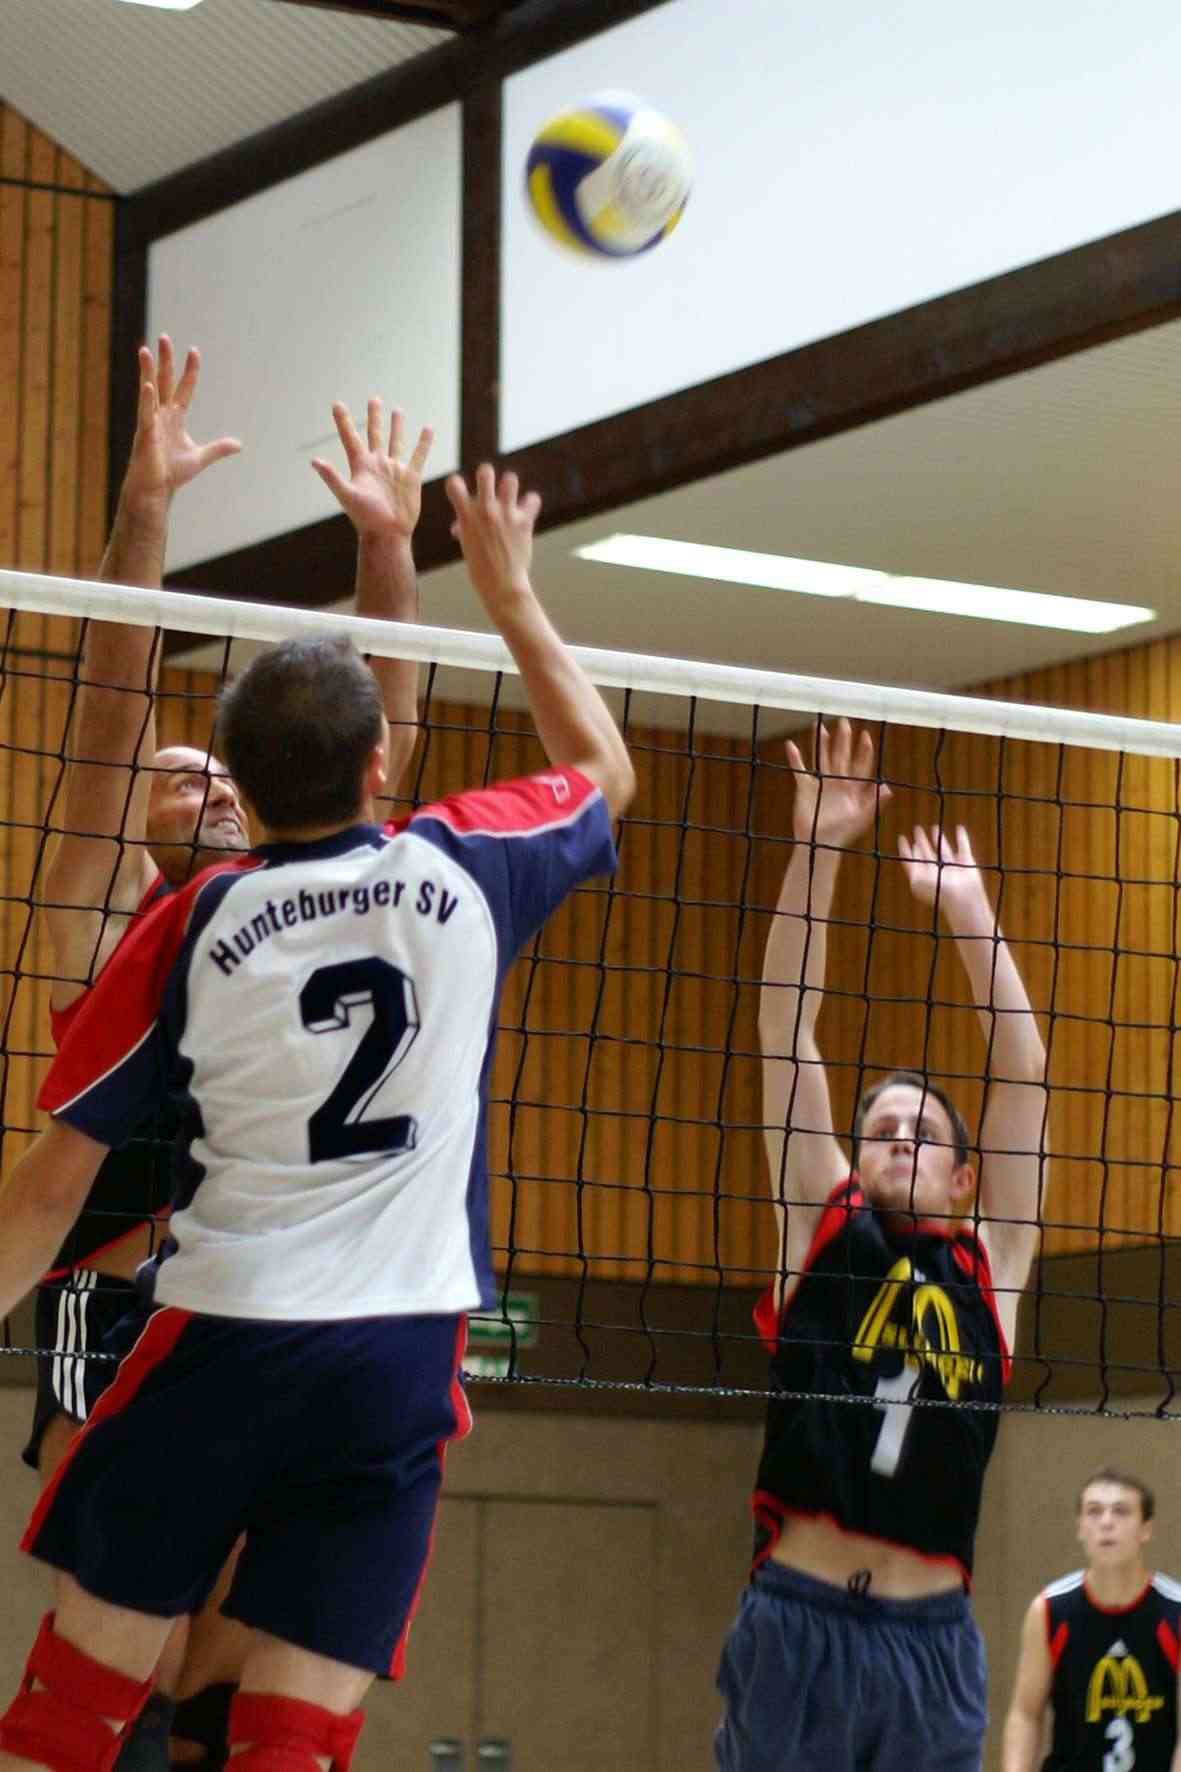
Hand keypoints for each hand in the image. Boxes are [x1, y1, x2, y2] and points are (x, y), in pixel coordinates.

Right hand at [120, 336, 240, 514]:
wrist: (156, 490)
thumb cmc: (172, 473)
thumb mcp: (201, 458)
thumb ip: (218, 448)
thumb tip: (239, 445)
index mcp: (174, 418)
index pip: (183, 388)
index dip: (189, 371)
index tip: (194, 351)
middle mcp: (161, 415)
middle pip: (164, 381)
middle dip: (165, 360)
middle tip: (164, 337)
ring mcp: (151, 422)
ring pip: (149, 391)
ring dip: (147, 370)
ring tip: (144, 349)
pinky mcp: (145, 434)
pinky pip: (145, 414)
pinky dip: (147, 400)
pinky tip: (148, 385)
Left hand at [311, 400, 433, 540]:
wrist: (388, 534)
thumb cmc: (365, 518)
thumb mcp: (347, 495)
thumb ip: (332, 477)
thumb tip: (315, 461)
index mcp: (361, 466)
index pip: (350, 438)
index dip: (343, 421)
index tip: (336, 404)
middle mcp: (377, 464)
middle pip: (374, 434)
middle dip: (374, 417)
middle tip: (374, 399)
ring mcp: (395, 469)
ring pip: (396, 442)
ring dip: (397, 426)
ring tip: (398, 410)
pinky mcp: (411, 477)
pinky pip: (419, 455)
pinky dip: (424, 442)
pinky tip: (428, 429)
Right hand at [445, 464, 540, 614]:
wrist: (502, 586)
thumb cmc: (481, 569)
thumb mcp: (467, 545)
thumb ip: (466, 527)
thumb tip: (461, 523)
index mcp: (467, 516)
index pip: (453, 483)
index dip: (456, 484)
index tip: (459, 492)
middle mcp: (486, 510)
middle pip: (485, 471)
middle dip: (486, 475)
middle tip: (488, 488)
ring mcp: (507, 514)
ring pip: (510, 479)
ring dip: (509, 486)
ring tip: (509, 498)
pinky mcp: (524, 522)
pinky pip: (533, 500)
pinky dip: (530, 504)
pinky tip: (526, 512)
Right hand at [785, 719, 889, 848]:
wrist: (819, 845)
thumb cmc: (842, 834)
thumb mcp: (861, 819)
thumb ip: (873, 803)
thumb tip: (887, 787)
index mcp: (852, 788)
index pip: (860, 765)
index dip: (863, 751)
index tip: (865, 736)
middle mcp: (838, 782)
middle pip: (841, 756)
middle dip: (843, 740)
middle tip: (844, 722)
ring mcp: (821, 784)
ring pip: (821, 758)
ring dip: (820, 743)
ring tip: (819, 726)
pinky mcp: (805, 788)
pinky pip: (800, 770)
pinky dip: (795, 758)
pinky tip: (791, 745)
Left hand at [898, 824, 990, 918]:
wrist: (963, 899)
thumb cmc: (939, 891)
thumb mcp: (918, 880)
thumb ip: (912, 866)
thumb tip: (910, 853)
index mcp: (924, 877)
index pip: (912, 862)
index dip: (906, 850)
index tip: (901, 837)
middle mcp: (937, 872)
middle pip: (926, 854)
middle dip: (921, 841)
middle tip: (916, 829)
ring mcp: (952, 868)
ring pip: (943, 850)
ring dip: (939, 839)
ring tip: (934, 827)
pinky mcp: (966, 863)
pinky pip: (963, 847)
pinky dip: (962, 838)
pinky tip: (959, 828)